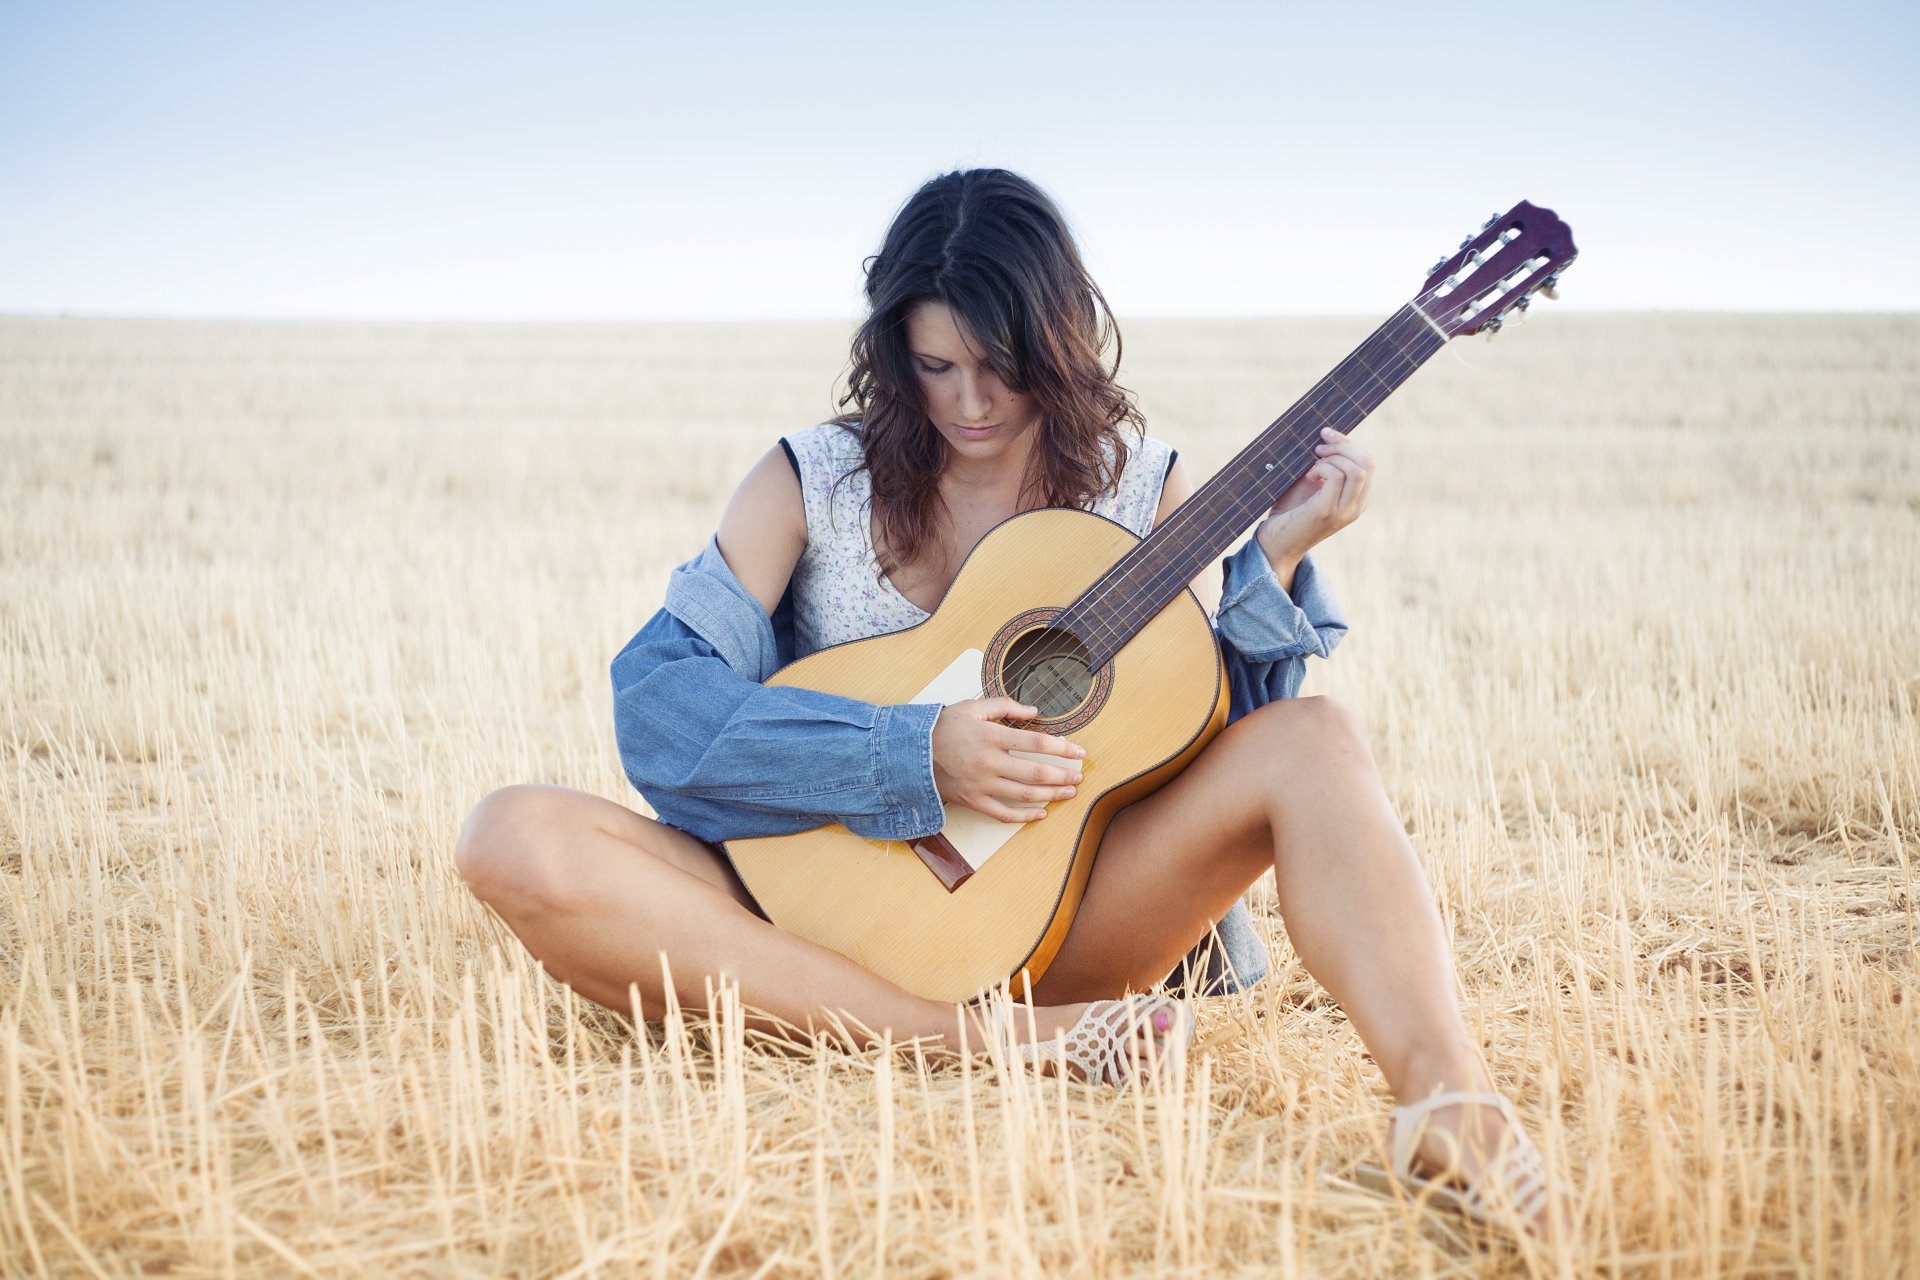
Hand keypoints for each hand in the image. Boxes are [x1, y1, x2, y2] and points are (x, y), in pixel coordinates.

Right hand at [931, 697, 1085, 823]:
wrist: (908, 753)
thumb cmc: (941, 728)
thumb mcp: (971, 708)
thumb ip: (1004, 706)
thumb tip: (1033, 711)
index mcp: (991, 737)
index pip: (1036, 743)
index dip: (1062, 748)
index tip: (1079, 751)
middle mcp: (989, 763)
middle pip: (1036, 772)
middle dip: (1062, 775)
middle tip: (1079, 776)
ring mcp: (981, 785)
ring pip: (1025, 794)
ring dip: (1051, 795)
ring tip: (1068, 792)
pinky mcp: (973, 801)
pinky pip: (1003, 814)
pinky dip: (1025, 816)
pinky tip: (1041, 813)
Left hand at [1257, 426, 1375, 568]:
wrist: (1275, 543)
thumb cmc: (1290, 511)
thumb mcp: (1311, 484)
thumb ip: (1324, 465)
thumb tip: (1325, 434)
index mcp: (1357, 499)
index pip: (1368, 463)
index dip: (1348, 444)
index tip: (1325, 435)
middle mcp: (1356, 507)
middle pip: (1367, 463)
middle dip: (1343, 446)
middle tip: (1318, 447)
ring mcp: (1344, 512)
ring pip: (1357, 469)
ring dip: (1332, 457)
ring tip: (1312, 464)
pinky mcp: (1327, 512)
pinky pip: (1337, 477)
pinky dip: (1322, 468)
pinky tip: (1308, 476)